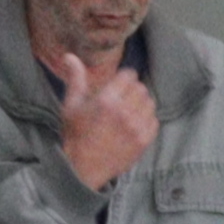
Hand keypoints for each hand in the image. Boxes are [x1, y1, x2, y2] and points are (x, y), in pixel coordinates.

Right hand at [55, 62, 160, 193]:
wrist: (83, 168)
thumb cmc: (75, 135)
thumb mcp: (71, 105)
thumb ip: (76, 79)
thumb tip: (69, 55)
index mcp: (106, 100)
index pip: (129, 75)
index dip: (124, 78)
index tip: (118, 85)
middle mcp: (123, 113)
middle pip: (141, 88)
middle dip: (132, 90)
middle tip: (123, 98)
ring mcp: (136, 128)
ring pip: (149, 103)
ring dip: (141, 103)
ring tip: (129, 111)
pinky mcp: (143, 141)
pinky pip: (154, 121)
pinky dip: (147, 120)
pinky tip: (135, 124)